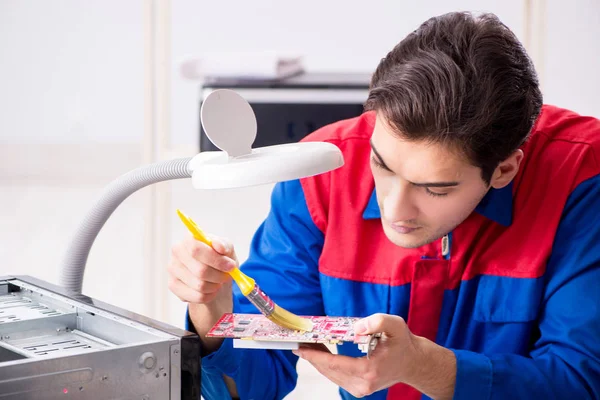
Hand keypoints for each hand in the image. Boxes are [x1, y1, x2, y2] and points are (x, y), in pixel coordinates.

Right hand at [168, 234, 235, 304]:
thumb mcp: (227, 249)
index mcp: (189, 239)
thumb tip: (219, 246)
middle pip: (200, 270)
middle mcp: (177, 252)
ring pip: (199, 285)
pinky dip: (210, 295)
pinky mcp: (173, 285)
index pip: (197, 249)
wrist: (213, 274)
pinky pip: (196, 296)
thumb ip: (224, 245)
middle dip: (219, 276)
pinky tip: (212, 290)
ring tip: (219, 282)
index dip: (216, 260)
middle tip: (227, 276)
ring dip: (215, 286)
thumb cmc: (219, 258)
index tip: (231, 266)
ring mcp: (173, 269)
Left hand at [294, 313, 418, 397]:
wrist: (413, 362)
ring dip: (318, 360)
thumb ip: (378, 322)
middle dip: (313, 356)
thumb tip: (356, 328)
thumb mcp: (395, 326)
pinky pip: (336, 377)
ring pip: (331, 374)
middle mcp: (363, 384)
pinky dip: (327, 365)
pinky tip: (321, 353)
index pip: (335, 364)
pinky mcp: (359, 389)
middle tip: (300, 342)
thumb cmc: (402, 343)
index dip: (315, 356)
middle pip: (329, 370)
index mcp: (369, 370)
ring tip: (308, 345)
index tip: (300, 349)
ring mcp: (361, 389)